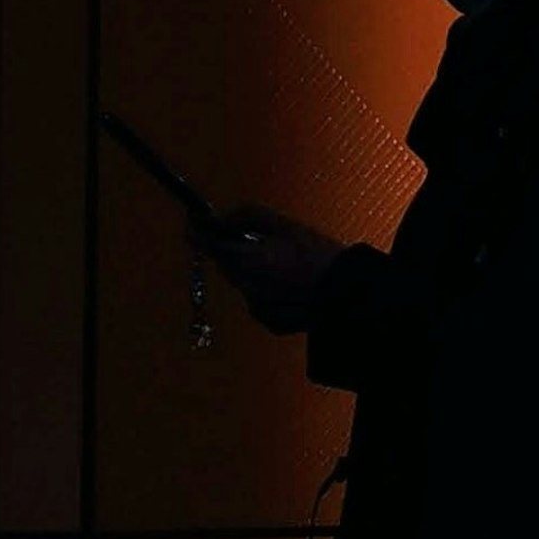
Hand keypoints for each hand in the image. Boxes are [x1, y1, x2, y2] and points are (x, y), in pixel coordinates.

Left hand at [208, 209, 342, 331]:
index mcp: (245, 259)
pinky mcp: (270, 323)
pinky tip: (293, 289)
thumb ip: (248, 215)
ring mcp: (256, 308)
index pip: (208, 245)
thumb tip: (222, 217)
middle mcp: (244, 287)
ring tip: (285, 267)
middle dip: (233, 253)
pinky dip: (269, 293)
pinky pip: (260, 303)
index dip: (197, 233)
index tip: (191, 225)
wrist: (347, 295)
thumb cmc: (317, 254)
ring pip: (244, 285)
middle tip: (255, 242)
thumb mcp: (285, 225)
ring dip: (253, 273)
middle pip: (226, 266)